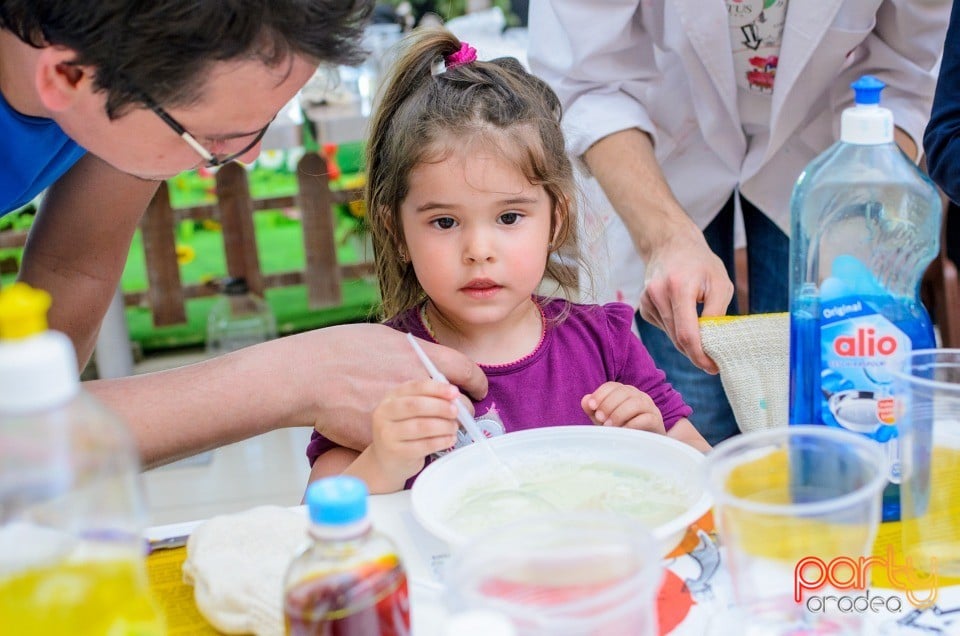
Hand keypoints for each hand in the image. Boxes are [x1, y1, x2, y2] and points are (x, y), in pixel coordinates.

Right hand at [294, 324, 486, 449]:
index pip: (463, 370)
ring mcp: (401, 413)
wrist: (307, 377)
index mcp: (416, 358)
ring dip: (450, 431)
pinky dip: (425, 444)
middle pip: (457, 404)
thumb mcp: (382, 338)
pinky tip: (423, 441)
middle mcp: (413, 385)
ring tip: (448, 431)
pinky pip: (418, 444)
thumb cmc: (339, 351)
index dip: (476, 382)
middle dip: (464, 412)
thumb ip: (410, 351)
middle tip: (462, 415)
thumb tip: (428, 359)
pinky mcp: (386, 438)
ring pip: (442, 428)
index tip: (478, 390)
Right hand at [364, 379, 460, 487]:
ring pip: (421, 426)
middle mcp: (385, 412)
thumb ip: (432, 400)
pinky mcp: (395, 451)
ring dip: (443, 426)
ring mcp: (387, 433)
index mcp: (392, 396)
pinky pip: (423, 445)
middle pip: (415, 405)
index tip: (455, 393)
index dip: (436, 388)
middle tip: (455, 412)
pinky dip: (441, 441)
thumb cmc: (406, 430)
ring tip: (454, 428)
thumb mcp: (413, 411)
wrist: (387, 459)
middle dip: (440, 407)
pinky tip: (450, 440)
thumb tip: (455, 397)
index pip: (415, 387)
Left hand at [581, 382, 665, 433]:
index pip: (612, 386)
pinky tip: (622, 432)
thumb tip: (585, 400)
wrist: (644, 446)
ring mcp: (649, 408)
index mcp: (625, 392)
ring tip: (609, 426)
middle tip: (600, 419)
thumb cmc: (622, 429)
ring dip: (619, 414)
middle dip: (608, 404)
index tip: (591, 406)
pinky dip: (632, 424)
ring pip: (636, 403)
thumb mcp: (604, 420)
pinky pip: (646, 418)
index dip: (600, 394)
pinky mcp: (657, 421)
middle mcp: (638, 396)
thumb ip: (594, 411)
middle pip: (623, 392)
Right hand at [582, 129, 730, 374]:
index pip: (687, 334)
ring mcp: (647, 301)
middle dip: (696, 353)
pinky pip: (664, 328)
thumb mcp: (719, 282)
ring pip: (670, 336)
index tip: (713, 367)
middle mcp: (657, 295)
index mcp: (678, 288)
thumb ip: (716, 313)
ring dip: (688, 341)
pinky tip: (683, 313)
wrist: (669, 244)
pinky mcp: (643, 307)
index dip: (700, 356)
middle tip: (713, 360)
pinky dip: (676, 329)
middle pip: (678, 339)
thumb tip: (713, 343)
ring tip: (703, 333)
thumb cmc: (699, 262)